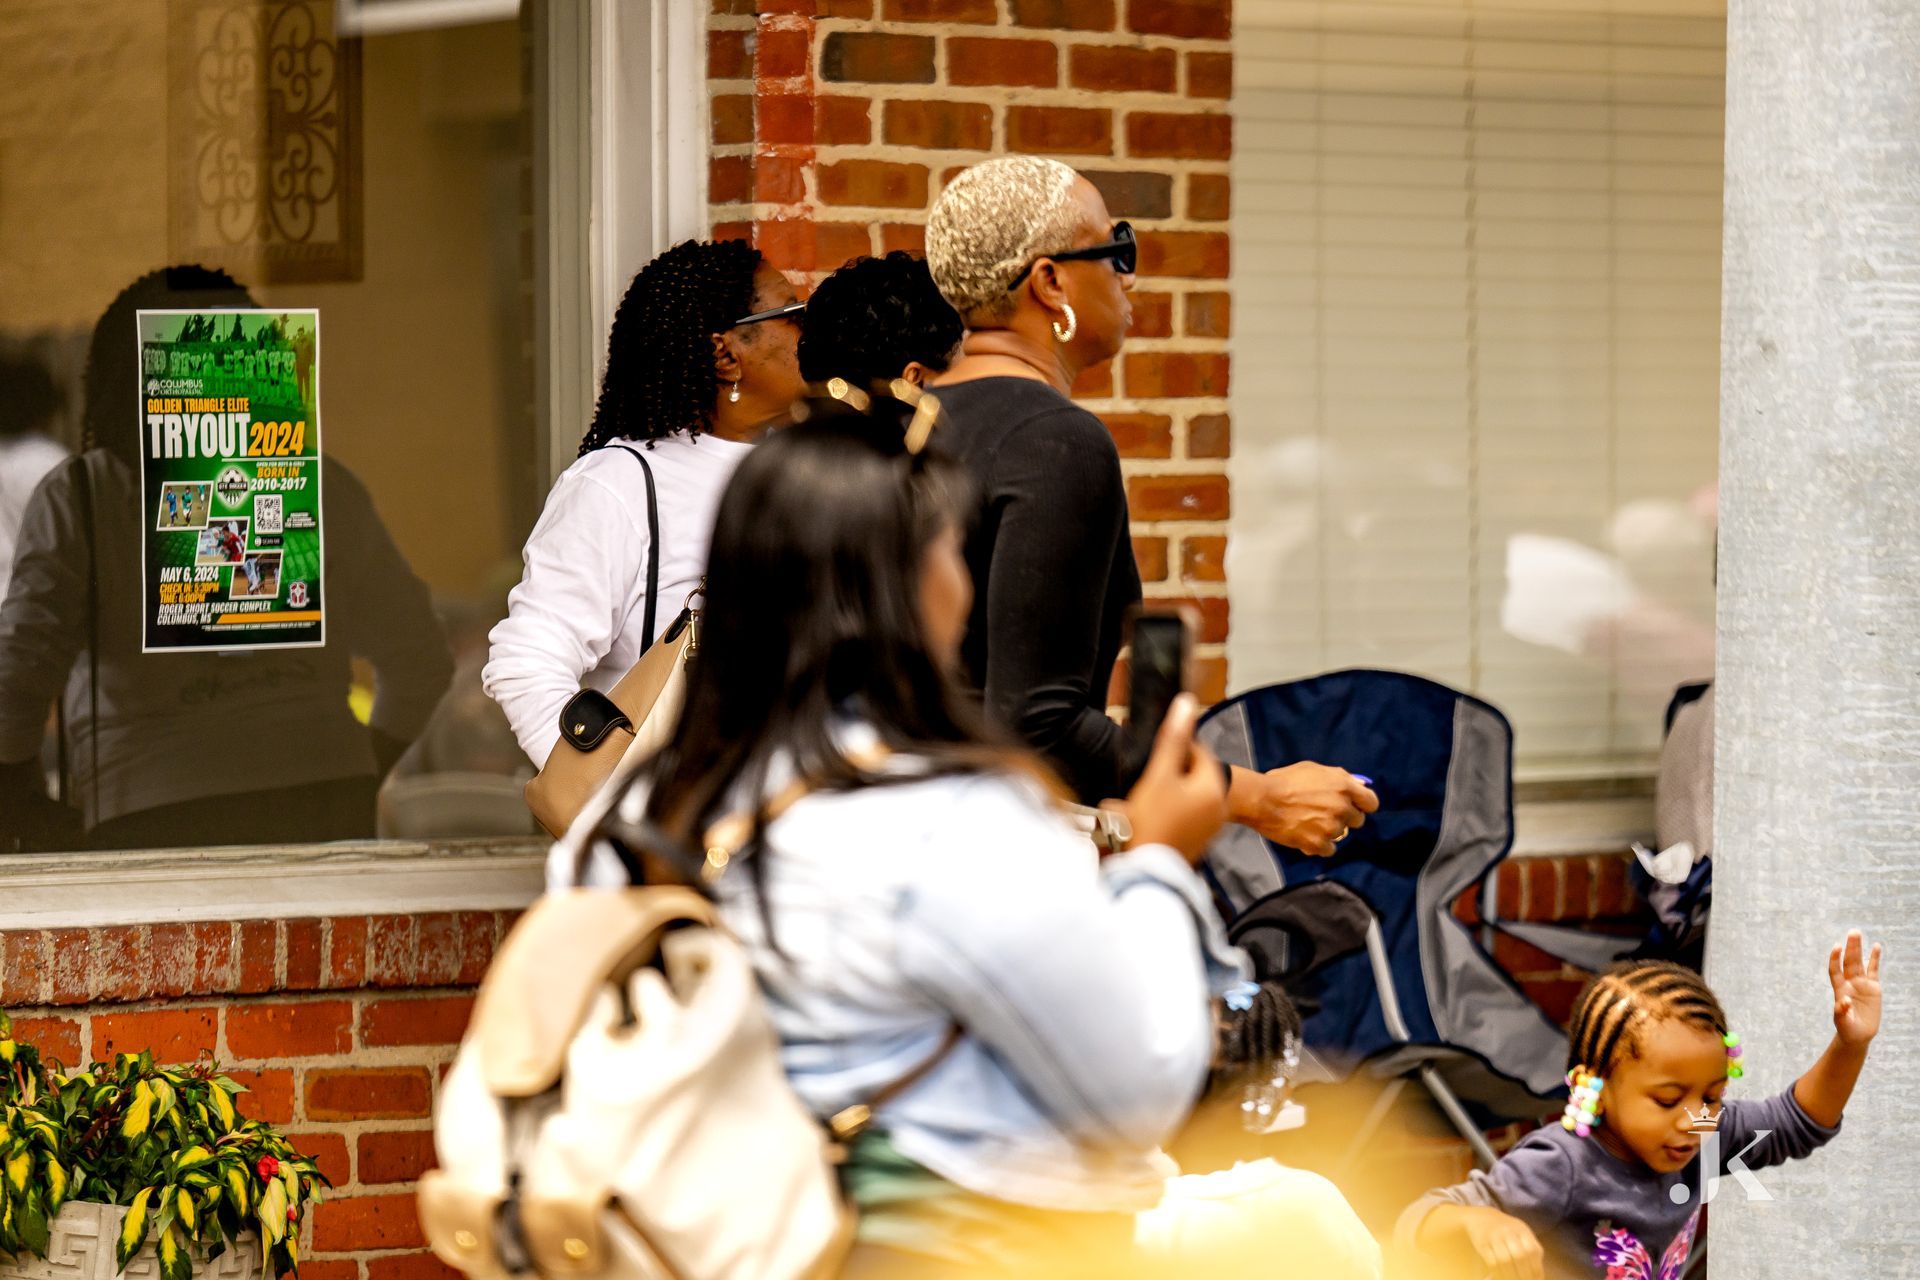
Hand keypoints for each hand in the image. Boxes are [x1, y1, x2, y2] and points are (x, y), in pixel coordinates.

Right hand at [1125, 694, 1227, 863]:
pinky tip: (1144, 820)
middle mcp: (1217, 808)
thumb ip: (1173, 738)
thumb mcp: (1159, 774)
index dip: (1175, 749)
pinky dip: (1163, 813)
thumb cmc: (1152, 825)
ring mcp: (1208, 826)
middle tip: (1146, 784)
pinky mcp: (1195, 840)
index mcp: (1214, 788)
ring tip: (1140, 805)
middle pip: (1190, 773)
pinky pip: (1180, 815)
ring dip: (1161, 794)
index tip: (1155, 758)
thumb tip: (1186, 704)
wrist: (1146, 871)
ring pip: (1183, 794)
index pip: (1199, 751)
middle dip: (1164, 774)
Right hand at [1229, 762, 1378, 856]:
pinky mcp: (1319, 843)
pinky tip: (1306, 836)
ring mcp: (1331, 826)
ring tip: (1308, 823)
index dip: (1363, 805)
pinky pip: (1329, 849)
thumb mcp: (1313, 769)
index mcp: (1343, 786)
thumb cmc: (1285, 781)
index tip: (1355, 807)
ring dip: (1328, 831)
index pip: (1371, 802)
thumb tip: (1356, 784)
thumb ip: (1338, 777)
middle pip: (1358, 820)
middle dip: (1344, 818)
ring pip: (1341, 835)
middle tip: (1325, 814)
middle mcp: (1342, 807)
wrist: (1262, 800)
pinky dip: (1319, 845)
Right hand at [1458, 1206, 1544, 1279]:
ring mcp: (1494, 1236)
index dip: (1535, 1268)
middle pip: (1519, 1256)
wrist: (1481, 1217)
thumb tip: (1538, 1276)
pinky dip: (1498, 1272)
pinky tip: (1501, 1275)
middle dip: (1524, 1274)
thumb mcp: (1522, 1234)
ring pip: (1505, 1260)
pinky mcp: (1482, 1243)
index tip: (1535, 1278)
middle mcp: (1508, 1231)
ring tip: (1512, 1279)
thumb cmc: (1506, 1230)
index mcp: (1522, 1230)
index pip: (1533, 1251)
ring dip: (1511, 1275)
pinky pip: (1492, 1262)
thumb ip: (1530, 1251)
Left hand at [1829, 929, 1882, 1047]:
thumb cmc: (1847, 1028)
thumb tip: (1844, 1001)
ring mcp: (1861, 984)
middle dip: (1850, 947)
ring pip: (1859, 962)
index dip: (1835, 958)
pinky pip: (1873, 970)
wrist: (1858, 1034)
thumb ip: (1841, 1012)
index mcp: (1839, 990)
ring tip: (1857, 933)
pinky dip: (1874, 958)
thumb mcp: (1842, 1022)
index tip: (1837, 946)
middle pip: (1848, 962)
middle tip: (1853, 932)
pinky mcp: (1873, 987)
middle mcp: (1849, 983)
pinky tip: (1876, 946)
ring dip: (1858, 948)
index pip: (1835, 970)